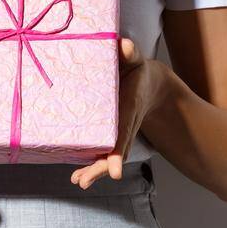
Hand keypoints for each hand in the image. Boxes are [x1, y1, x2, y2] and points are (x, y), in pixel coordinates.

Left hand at [70, 37, 172, 189]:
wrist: (148, 83)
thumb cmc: (136, 68)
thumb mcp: (135, 58)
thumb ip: (131, 53)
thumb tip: (124, 46)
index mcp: (129, 107)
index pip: (123, 131)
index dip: (118, 151)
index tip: (115, 171)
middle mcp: (124, 124)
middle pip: (115, 150)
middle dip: (102, 167)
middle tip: (84, 180)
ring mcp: (117, 131)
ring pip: (108, 155)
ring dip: (95, 169)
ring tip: (79, 181)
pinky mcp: (109, 132)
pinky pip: (102, 151)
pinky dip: (92, 164)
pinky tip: (79, 176)